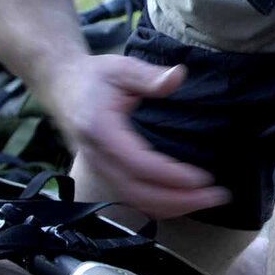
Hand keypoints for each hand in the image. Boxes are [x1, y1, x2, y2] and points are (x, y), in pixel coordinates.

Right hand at [56, 56, 229, 217]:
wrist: (60, 86)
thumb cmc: (92, 76)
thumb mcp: (120, 67)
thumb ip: (149, 76)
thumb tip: (177, 76)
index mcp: (100, 129)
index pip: (137, 163)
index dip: (169, 176)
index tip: (201, 179)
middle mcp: (97, 155)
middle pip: (137, 192)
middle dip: (177, 200)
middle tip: (215, 196)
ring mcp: (98, 168)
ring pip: (134, 201)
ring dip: (170, 207)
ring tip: (205, 201)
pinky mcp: (103, 173)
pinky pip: (130, 198)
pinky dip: (157, 205)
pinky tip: (182, 201)